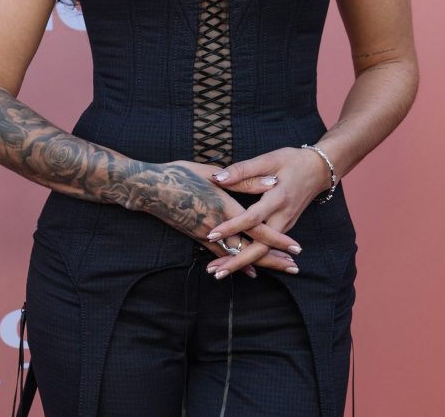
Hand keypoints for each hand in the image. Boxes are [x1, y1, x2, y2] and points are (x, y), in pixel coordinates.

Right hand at [129, 158, 301, 276]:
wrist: (148, 189)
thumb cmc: (179, 174)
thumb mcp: (212, 172)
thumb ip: (244, 179)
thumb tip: (271, 182)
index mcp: (224, 206)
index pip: (257, 228)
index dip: (277, 239)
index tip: (296, 248)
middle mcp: (217, 226)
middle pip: (251, 247)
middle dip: (274, 258)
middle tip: (295, 268)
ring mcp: (206, 234)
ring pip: (238, 254)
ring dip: (260, 263)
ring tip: (280, 269)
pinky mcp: (196, 237)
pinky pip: (221, 255)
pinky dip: (237, 263)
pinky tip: (249, 272)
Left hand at [198, 147, 330, 276]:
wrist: (319, 169)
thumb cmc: (292, 161)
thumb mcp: (268, 160)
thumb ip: (243, 170)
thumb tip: (217, 178)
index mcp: (278, 199)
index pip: (252, 218)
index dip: (232, 227)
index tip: (211, 235)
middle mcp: (283, 217)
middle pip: (260, 247)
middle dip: (237, 262)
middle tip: (214, 272)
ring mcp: (285, 224)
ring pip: (264, 250)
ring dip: (242, 263)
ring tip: (219, 272)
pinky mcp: (285, 227)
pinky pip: (268, 246)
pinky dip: (252, 257)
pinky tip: (236, 262)